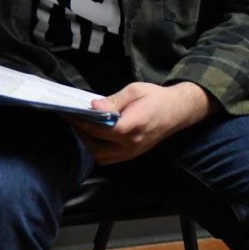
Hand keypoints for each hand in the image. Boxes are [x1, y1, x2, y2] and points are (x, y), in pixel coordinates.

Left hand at [72, 82, 214, 164]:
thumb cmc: (156, 98)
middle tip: (74, 119)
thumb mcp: (134, 91)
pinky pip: (109, 158)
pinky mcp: (132, 155)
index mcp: (133, 126)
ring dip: (88, 143)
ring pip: (100, 156)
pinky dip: (97, 149)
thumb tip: (93, 106)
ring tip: (82, 127)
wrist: (178, 111)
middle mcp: (131, 144)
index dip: (81, 121)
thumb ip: (113, 100)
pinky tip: (93, 135)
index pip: (99, 129)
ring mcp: (132, 152)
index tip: (70, 113)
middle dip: (81, 134)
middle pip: (96, 147)